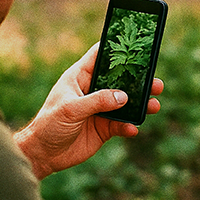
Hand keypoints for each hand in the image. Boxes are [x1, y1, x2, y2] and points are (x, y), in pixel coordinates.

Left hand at [15, 43, 162, 178]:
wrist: (43, 154)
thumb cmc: (49, 124)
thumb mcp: (71, 109)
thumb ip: (97, 101)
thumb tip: (123, 96)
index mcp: (80, 77)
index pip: (100, 56)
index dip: (117, 49)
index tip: (137, 45)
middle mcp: (92, 90)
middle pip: (120, 80)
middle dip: (139, 81)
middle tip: (156, 83)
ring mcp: (100, 109)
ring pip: (126, 103)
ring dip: (141, 104)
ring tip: (154, 105)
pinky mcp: (104, 128)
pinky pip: (122, 124)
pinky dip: (129, 126)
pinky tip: (132, 129)